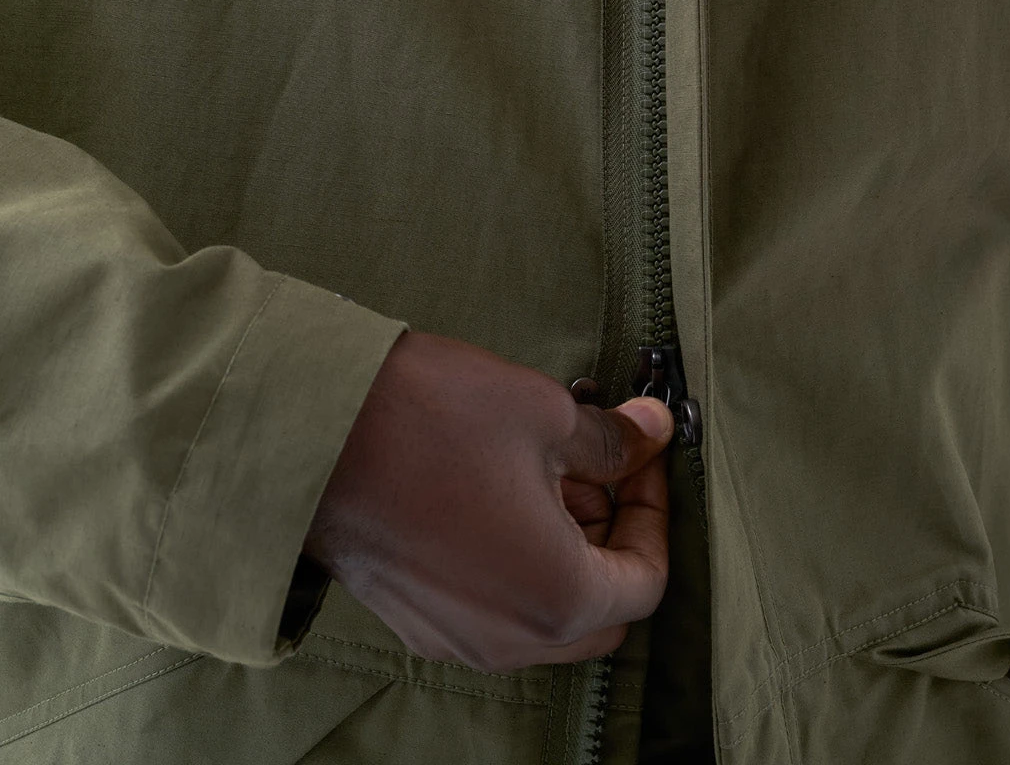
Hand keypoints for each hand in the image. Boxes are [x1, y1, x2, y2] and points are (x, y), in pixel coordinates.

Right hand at [303, 329, 675, 673]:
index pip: (646, 582)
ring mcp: (454, 637)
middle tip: (602, 466)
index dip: (656, 513)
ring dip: (564, 550)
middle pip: (600, 612)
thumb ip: (612, 438)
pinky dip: (515, 562)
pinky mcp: (413, 619)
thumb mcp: (546, 414)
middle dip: (612, 538)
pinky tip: (498, 492)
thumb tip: (652, 431)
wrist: (310, 429)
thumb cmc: (432, 419)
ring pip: (543, 615)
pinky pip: (492, 610)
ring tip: (548, 469)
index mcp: (556, 598)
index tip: (643, 459)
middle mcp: (508, 639)